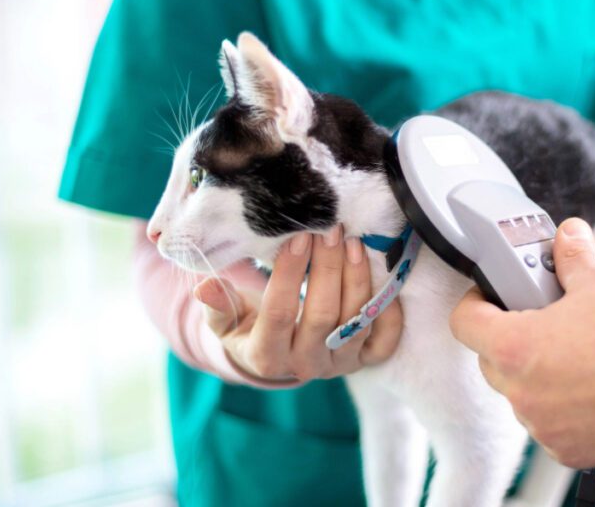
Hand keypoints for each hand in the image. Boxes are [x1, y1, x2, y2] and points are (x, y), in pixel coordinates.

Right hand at [194, 225, 402, 382]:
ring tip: (353, 242)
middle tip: (330, 230)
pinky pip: (385, 341)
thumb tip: (206, 287)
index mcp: (266, 357)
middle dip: (327, 268)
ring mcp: (338, 365)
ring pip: (355, 323)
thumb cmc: (248, 329)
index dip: (289, 275)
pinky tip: (383, 277)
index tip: (297, 237)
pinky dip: (389, 311)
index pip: (279, 313)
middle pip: (322, 315)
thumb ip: (217, 305)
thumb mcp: (225, 321)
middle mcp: (305, 365)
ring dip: (357, 279)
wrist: (276, 359)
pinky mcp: (364, 361)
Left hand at [450, 218, 594, 467]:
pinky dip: (564, 409)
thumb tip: (568, 236)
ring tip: (577, 356)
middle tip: (542, 321)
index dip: (476, 303)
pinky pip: (551, 426)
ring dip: (539, 377)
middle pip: (492, 361)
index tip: (493, 297)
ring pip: (523, 396)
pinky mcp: (572, 451)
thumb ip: (572, 258)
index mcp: (516, 348)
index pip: (464, 323)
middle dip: (510, 339)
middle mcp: (523, 395)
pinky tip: (594, 388)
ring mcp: (546, 427)